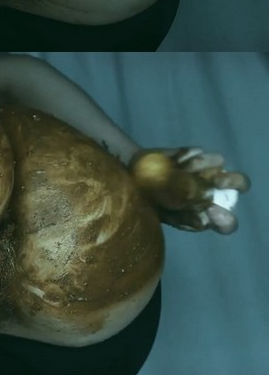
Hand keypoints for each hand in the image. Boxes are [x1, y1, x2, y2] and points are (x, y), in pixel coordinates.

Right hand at [129, 147, 250, 233]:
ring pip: (219, 162)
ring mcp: (205, 169)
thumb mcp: (167, 214)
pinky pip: (199, 151)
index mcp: (207, 213)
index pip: (228, 222)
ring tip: (180, 170)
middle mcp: (213, 191)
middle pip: (240, 182)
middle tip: (217, 182)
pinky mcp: (194, 154)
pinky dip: (188, 156)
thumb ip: (187, 220)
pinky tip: (176, 160)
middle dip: (232, 181)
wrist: (134, 175)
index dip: (225, 219)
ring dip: (200, 166)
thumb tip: (207, 218)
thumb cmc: (152, 200)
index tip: (210, 211)